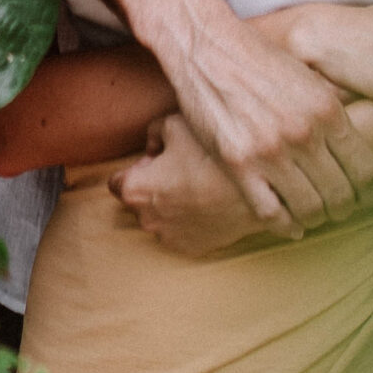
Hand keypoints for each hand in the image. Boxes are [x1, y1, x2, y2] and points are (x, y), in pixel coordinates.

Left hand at [111, 116, 264, 257]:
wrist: (256, 188)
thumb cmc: (212, 154)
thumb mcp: (175, 124)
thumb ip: (154, 132)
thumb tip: (153, 147)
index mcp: (135, 190)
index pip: (115, 182)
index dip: (137, 166)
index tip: (156, 159)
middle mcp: (147, 220)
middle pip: (139, 200)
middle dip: (153, 185)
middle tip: (181, 168)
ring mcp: (171, 238)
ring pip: (161, 217)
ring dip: (171, 203)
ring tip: (199, 184)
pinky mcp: (193, 249)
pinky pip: (182, 231)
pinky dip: (190, 219)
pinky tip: (209, 201)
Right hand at [160, 0, 372, 235]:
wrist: (208, 46)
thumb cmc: (259, 58)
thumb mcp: (309, 76)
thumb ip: (332, 110)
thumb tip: (357, 141)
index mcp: (328, 109)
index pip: (367, 169)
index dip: (370, 191)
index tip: (365, 196)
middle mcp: (304, 133)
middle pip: (342, 195)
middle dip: (345, 209)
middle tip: (340, 210)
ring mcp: (271, 151)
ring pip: (310, 209)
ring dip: (317, 219)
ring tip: (315, 216)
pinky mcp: (238, 163)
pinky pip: (271, 212)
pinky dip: (286, 225)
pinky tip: (290, 224)